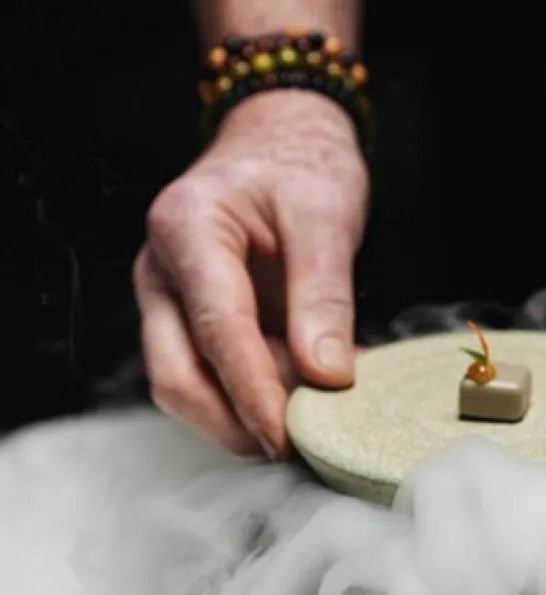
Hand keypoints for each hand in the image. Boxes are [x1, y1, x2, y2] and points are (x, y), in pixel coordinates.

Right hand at [134, 91, 368, 455]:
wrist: (283, 142)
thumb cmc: (302, 166)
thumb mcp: (325, 217)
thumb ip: (323, 296)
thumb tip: (328, 378)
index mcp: (187, 229)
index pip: (215, 329)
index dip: (251, 392)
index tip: (286, 435)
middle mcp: (163, 271)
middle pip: (177, 373)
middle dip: (232, 421)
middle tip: (296, 448)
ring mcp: (172, 298)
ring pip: (187, 383)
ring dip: (240, 415)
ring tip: (306, 425)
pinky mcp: (194, 319)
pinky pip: (212, 372)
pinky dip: (252, 396)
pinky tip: (299, 401)